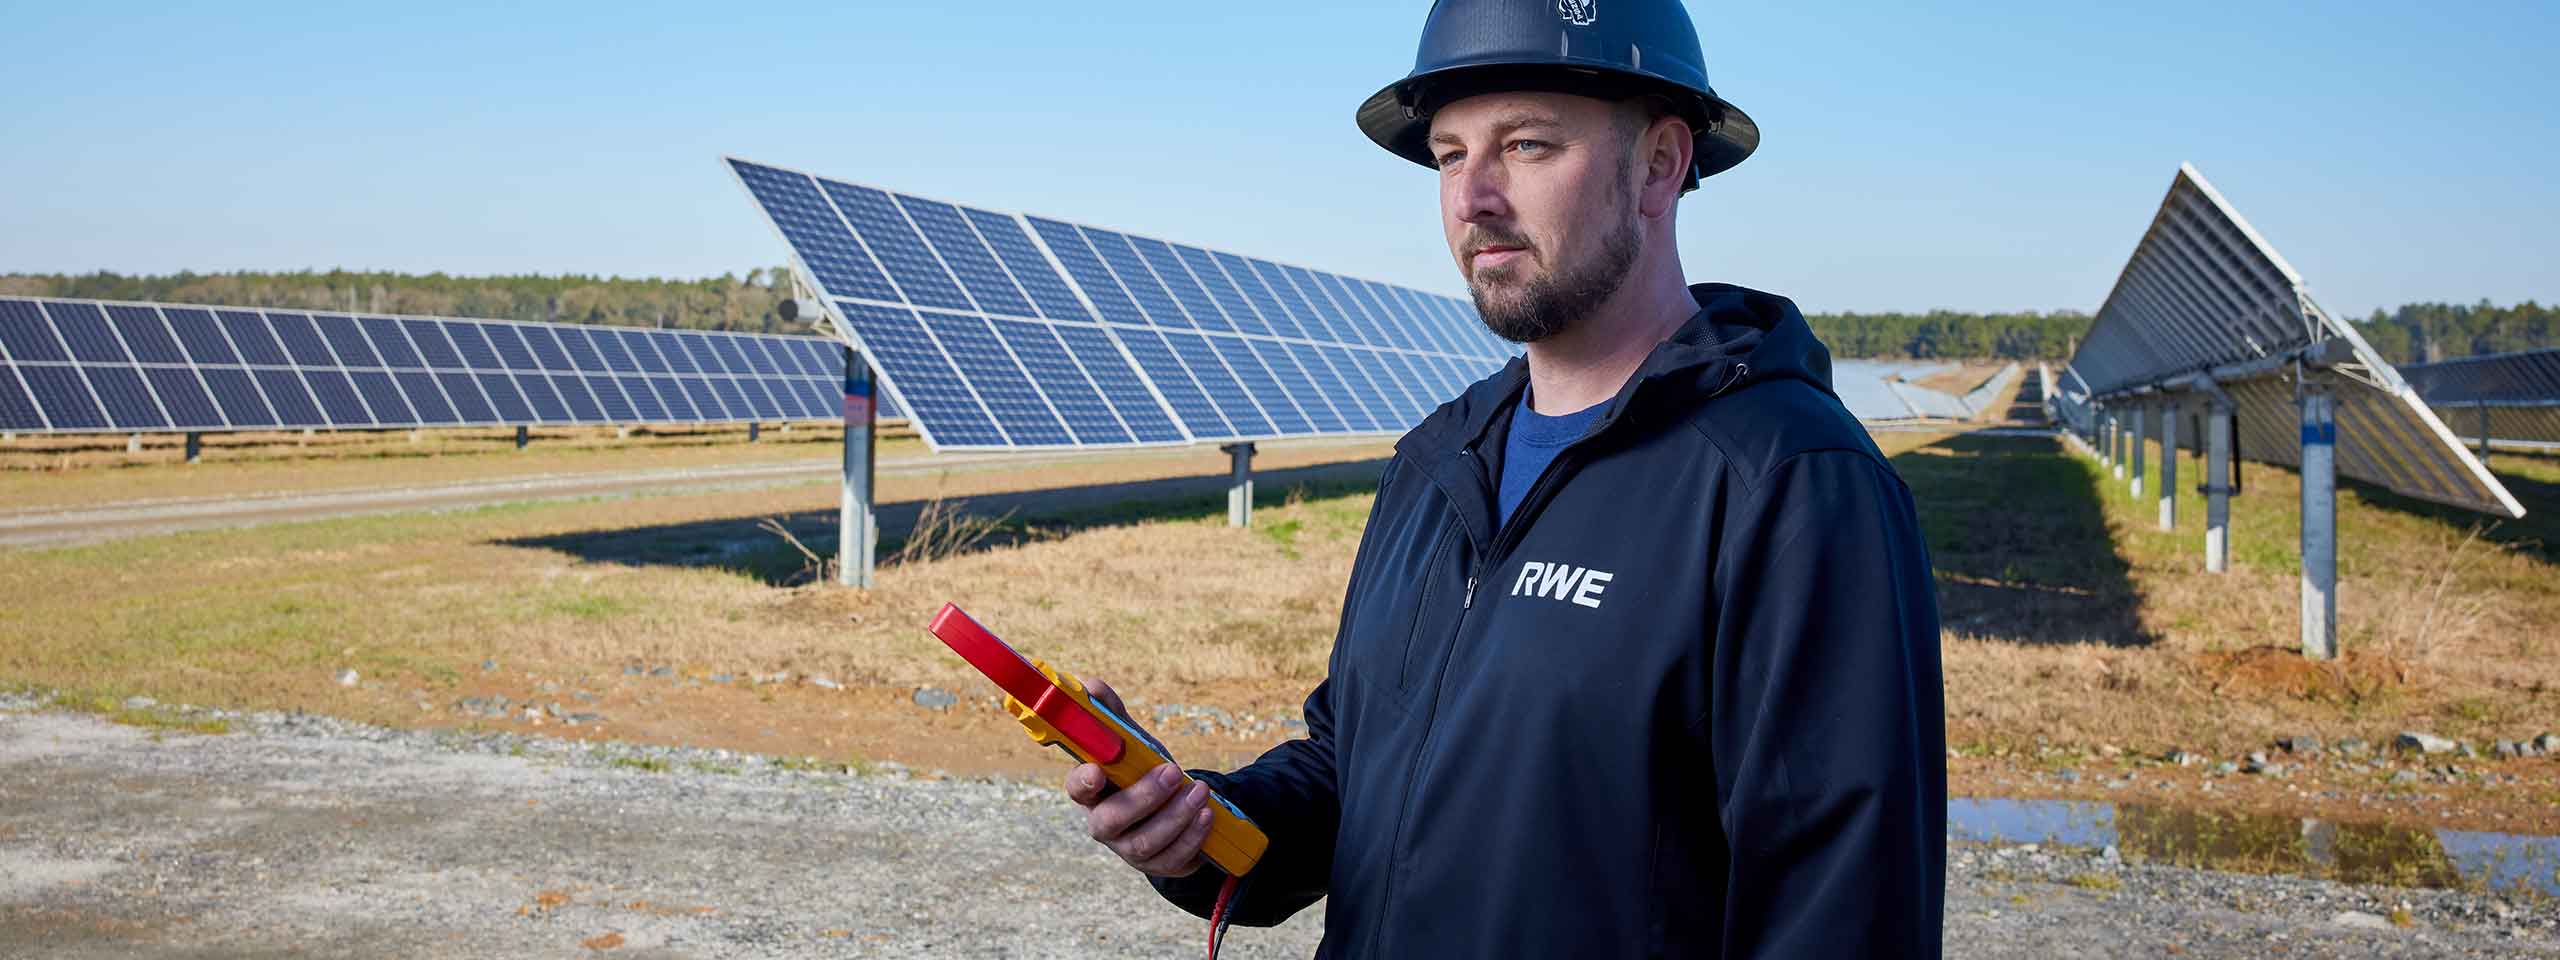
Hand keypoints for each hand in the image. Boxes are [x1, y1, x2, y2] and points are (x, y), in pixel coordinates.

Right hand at [1063, 677, 1212, 877]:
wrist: (1176, 809)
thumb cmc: (1144, 772)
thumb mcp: (1134, 745)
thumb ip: (1114, 717)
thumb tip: (1092, 685)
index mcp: (1092, 793)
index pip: (1076, 790)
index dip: (1082, 782)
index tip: (1097, 770)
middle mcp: (1105, 825)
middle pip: (1110, 822)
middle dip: (1143, 798)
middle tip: (1172, 772)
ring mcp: (1130, 850)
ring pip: (1144, 843)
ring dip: (1175, 816)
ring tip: (1200, 790)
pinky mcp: (1159, 865)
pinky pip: (1173, 859)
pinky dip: (1192, 837)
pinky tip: (1207, 815)